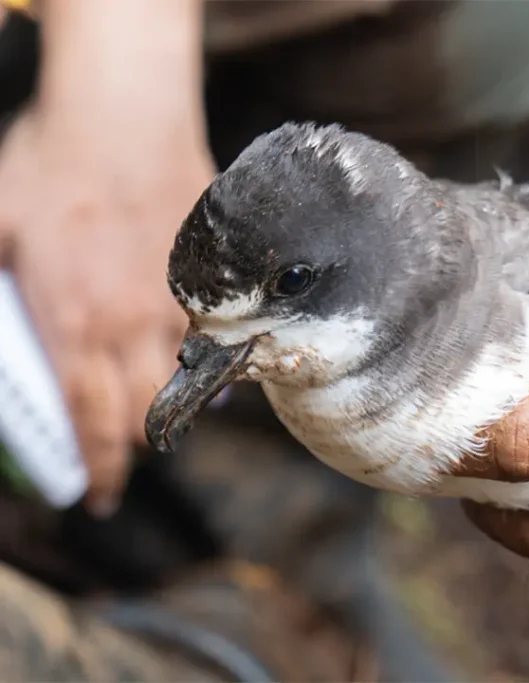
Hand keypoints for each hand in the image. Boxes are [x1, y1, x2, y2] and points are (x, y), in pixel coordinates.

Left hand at [0, 106, 213, 513]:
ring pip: (186, 385)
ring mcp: (180, 303)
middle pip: (146, 417)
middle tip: (115, 457)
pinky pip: (213, 342)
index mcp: (76, 322)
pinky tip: (190, 361)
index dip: (99, 469)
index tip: (98, 496)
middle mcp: (134, 324)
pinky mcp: (210, 280)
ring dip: (167, 410)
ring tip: (149, 414)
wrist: (127, 114)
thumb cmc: (52, 164)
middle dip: (131, 449)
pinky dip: (202, 365)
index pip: (93, 422)